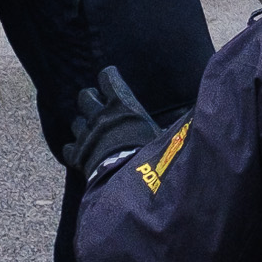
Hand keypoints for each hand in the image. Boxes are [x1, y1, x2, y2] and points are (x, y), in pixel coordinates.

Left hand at [64, 63, 163, 184]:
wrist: (129, 183)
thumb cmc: (151, 156)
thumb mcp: (163, 134)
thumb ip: (168, 122)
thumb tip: (192, 113)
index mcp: (121, 105)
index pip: (106, 78)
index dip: (108, 78)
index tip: (111, 80)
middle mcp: (100, 116)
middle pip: (84, 96)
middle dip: (90, 99)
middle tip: (99, 107)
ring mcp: (86, 135)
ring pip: (76, 122)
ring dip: (83, 125)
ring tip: (92, 132)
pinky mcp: (78, 156)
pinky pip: (68, 148)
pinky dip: (74, 150)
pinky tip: (80, 153)